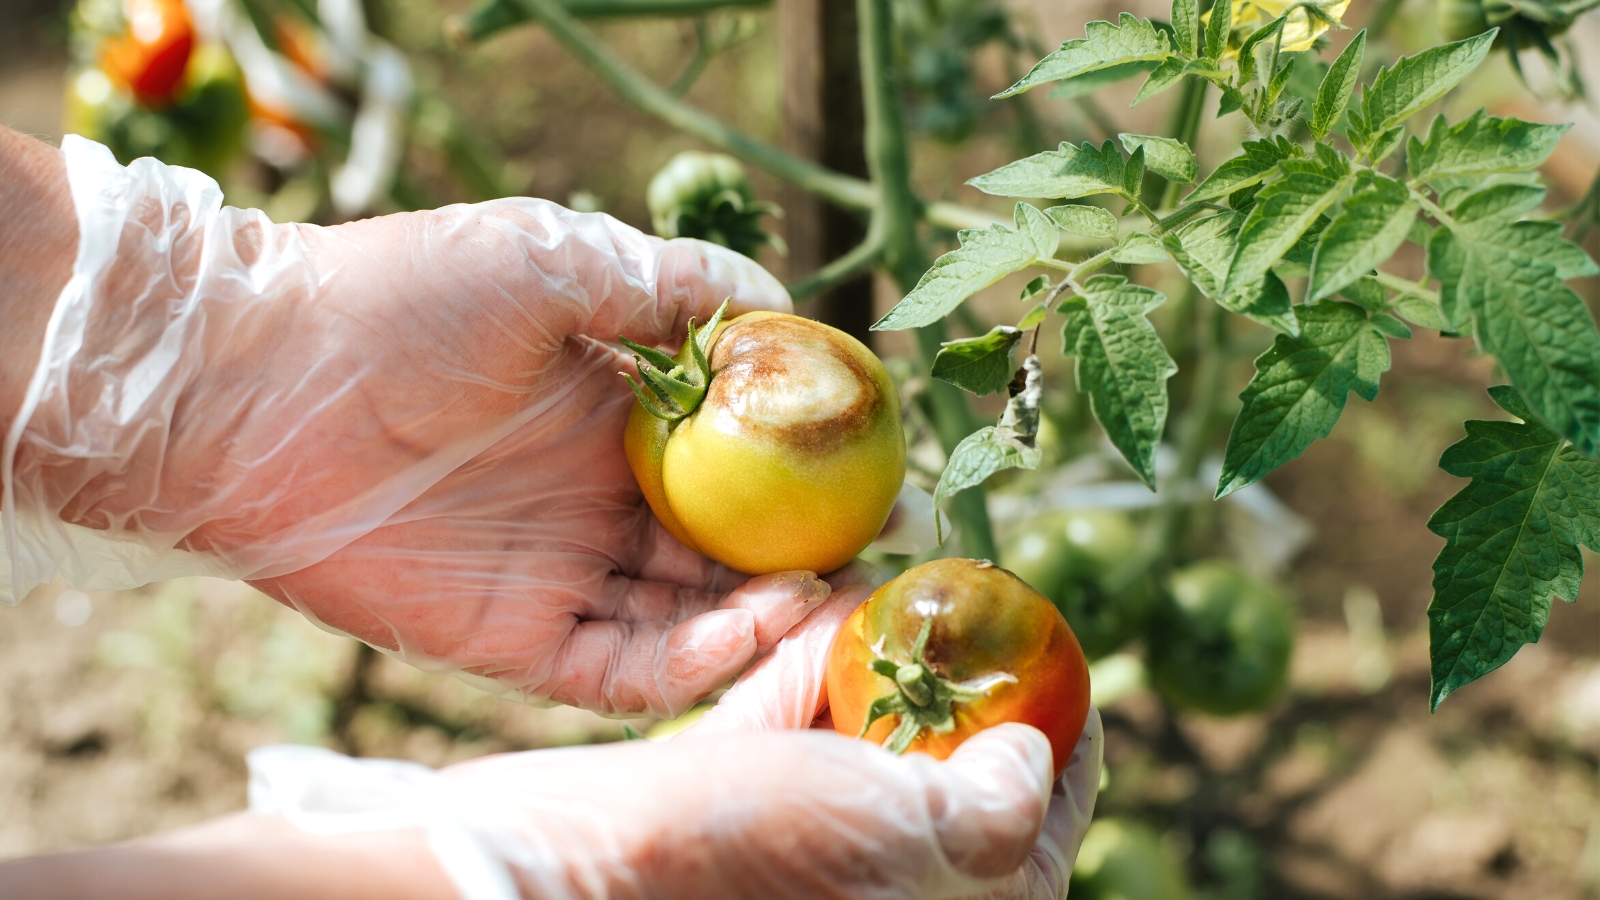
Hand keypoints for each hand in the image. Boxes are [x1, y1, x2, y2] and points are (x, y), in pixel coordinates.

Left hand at [5, 136, 830, 715]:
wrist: (248, 380)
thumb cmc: (397, 299)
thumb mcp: (549, 258)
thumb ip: (664, 283)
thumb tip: (776, 299)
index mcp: (611, 413)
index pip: (731, 461)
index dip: (803, 474)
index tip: (875, 472)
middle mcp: (595, 499)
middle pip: (723, 552)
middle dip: (802, 560)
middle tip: (875, 560)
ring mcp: (557, 572)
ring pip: (685, 619)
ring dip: (761, 620)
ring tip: (828, 602)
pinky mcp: (510, 637)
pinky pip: (620, 668)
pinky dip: (688, 664)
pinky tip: (743, 631)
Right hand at [245, 584, 1102, 899]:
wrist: (564, 865)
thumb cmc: (747, 860)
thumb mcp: (905, 831)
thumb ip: (994, 804)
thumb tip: (1035, 762)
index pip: (1034, 832)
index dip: (1063, 744)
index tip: (1064, 665)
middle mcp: (868, 884)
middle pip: (940, 775)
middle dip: (955, 688)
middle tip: (976, 608)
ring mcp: (791, 848)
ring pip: (857, 741)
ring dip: (878, 661)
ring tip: (906, 586)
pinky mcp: (720, 806)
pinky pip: (782, 728)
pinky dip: (804, 669)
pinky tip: (827, 605)